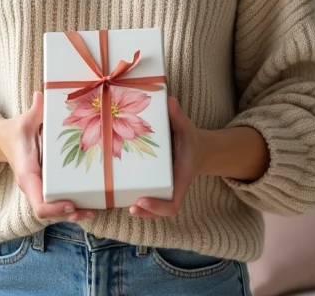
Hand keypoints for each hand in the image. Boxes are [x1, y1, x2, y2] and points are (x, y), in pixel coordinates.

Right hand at [0, 91, 94, 222]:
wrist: (4, 140)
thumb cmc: (17, 131)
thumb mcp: (25, 121)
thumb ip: (35, 111)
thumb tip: (41, 95)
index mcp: (27, 173)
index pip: (38, 201)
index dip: (54, 207)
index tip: (70, 203)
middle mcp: (32, 185)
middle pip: (48, 210)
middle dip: (68, 214)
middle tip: (90, 211)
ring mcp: (38, 188)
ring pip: (53, 209)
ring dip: (72, 213)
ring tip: (93, 210)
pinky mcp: (44, 186)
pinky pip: (56, 200)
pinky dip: (71, 204)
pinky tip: (89, 202)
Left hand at [130, 96, 199, 218]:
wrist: (195, 149)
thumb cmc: (188, 139)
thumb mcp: (186, 127)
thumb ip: (178, 117)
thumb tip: (170, 101)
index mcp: (181, 178)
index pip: (174, 203)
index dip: (158, 207)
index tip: (142, 201)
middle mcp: (171, 187)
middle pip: (160, 210)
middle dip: (147, 212)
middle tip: (132, 208)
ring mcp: (162, 188)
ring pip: (152, 208)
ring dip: (140, 211)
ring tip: (123, 205)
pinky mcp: (154, 184)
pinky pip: (146, 196)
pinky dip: (135, 199)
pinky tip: (120, 194)